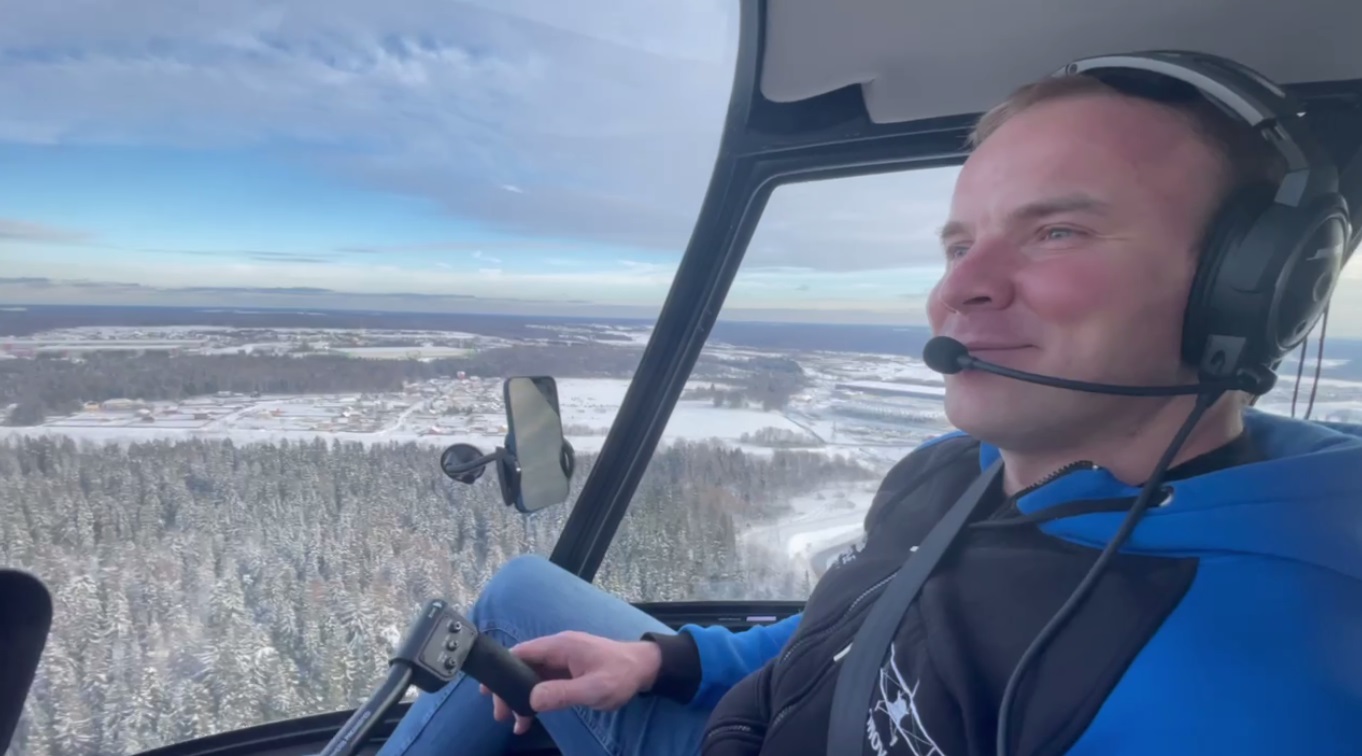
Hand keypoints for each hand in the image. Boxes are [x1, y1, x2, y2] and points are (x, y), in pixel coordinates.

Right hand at [480, 631, 661, 734]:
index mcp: (560, 646)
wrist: (646, 668)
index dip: (502, 671)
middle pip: (522, 666)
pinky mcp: (569, 670)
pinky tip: (531, 716)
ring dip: (521, 697)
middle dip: (509, 689)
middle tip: (501, 715)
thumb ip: (563, 693)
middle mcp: (558, 649)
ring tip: (515, 723)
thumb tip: (532, 699)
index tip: (489, 692)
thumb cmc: (621, 675)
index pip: (521, 653)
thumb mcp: (594, 689)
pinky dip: (535, 697)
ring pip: (532, 676)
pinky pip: (545, 681)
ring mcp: (563, 659)